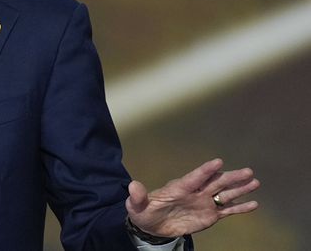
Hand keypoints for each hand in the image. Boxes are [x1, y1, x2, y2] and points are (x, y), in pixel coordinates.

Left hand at [126, 158, 259, 237]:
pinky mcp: (209, 215)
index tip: (218, 162)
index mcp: (179, 188)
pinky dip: (240, 208)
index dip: (206, 170)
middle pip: (215, 183)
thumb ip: (138, 196)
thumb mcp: (137, 206)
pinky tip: (254, 204)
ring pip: (225, 194)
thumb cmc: (143, 212)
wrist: (151, 225)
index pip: (195, 177)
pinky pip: (227, 211)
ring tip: (255, 181)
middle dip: (231, 177)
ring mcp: (203, 203)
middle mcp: (195, 192)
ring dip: (240, 189)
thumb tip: (132, 186)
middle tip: (247, 171)